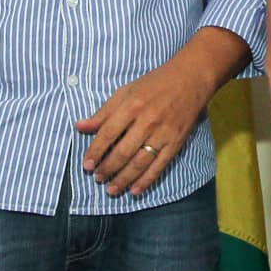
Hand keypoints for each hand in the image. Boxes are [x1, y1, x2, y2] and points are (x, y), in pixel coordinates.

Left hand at [76, 56, 218, 197]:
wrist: (190, 79)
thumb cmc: (154, 84)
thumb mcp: (125, 91)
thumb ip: (103, 112)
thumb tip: (80, 127)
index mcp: (132, 106)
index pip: (108, 133)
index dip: (96, 151)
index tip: (86, 165)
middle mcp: (147, 121)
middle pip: (123, 152)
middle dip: (108, 168)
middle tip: (98, 179)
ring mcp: (163, 133)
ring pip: (140, 163)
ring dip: (124, 179)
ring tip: (111, 190)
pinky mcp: (176, 142)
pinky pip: (160, 166)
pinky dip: (147, 180)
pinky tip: (135, 191)